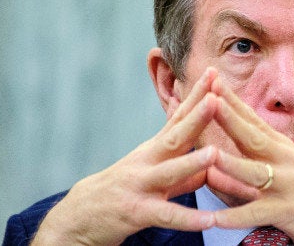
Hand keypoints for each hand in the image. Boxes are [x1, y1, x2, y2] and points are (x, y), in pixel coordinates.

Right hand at [32, 69, 221, 245]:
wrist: (78, 218)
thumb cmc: (124, 190)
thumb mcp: (151, 169)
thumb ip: (178, 158)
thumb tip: (201, 142)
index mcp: (154, 149)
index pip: (178, 117)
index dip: (196, 96)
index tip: (214, 74)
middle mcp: (147, 162)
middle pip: (175, 136)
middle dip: (196, 116)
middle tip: (216, 97)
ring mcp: (141, 186)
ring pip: (169, 173)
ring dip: (192, 163)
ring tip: (215, 153)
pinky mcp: (137, 213)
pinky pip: (166, 216)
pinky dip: (188, 219)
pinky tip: (210, 219)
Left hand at [207, 77, 293, 244]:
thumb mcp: (286, 165)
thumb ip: (257, 154)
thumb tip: (224, 144)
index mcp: (281, 147)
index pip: (252, 119)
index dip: (232, 100)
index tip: (212, 80)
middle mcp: (284, 161)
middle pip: (253, 137)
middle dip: (230, 117)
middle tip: (209, 97)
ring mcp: (287, 185)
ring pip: (254, 173)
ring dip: (231, 164)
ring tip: (208, 155)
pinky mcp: (288, 212)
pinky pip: (257, 213)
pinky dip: (236, 217)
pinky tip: (214, 219)